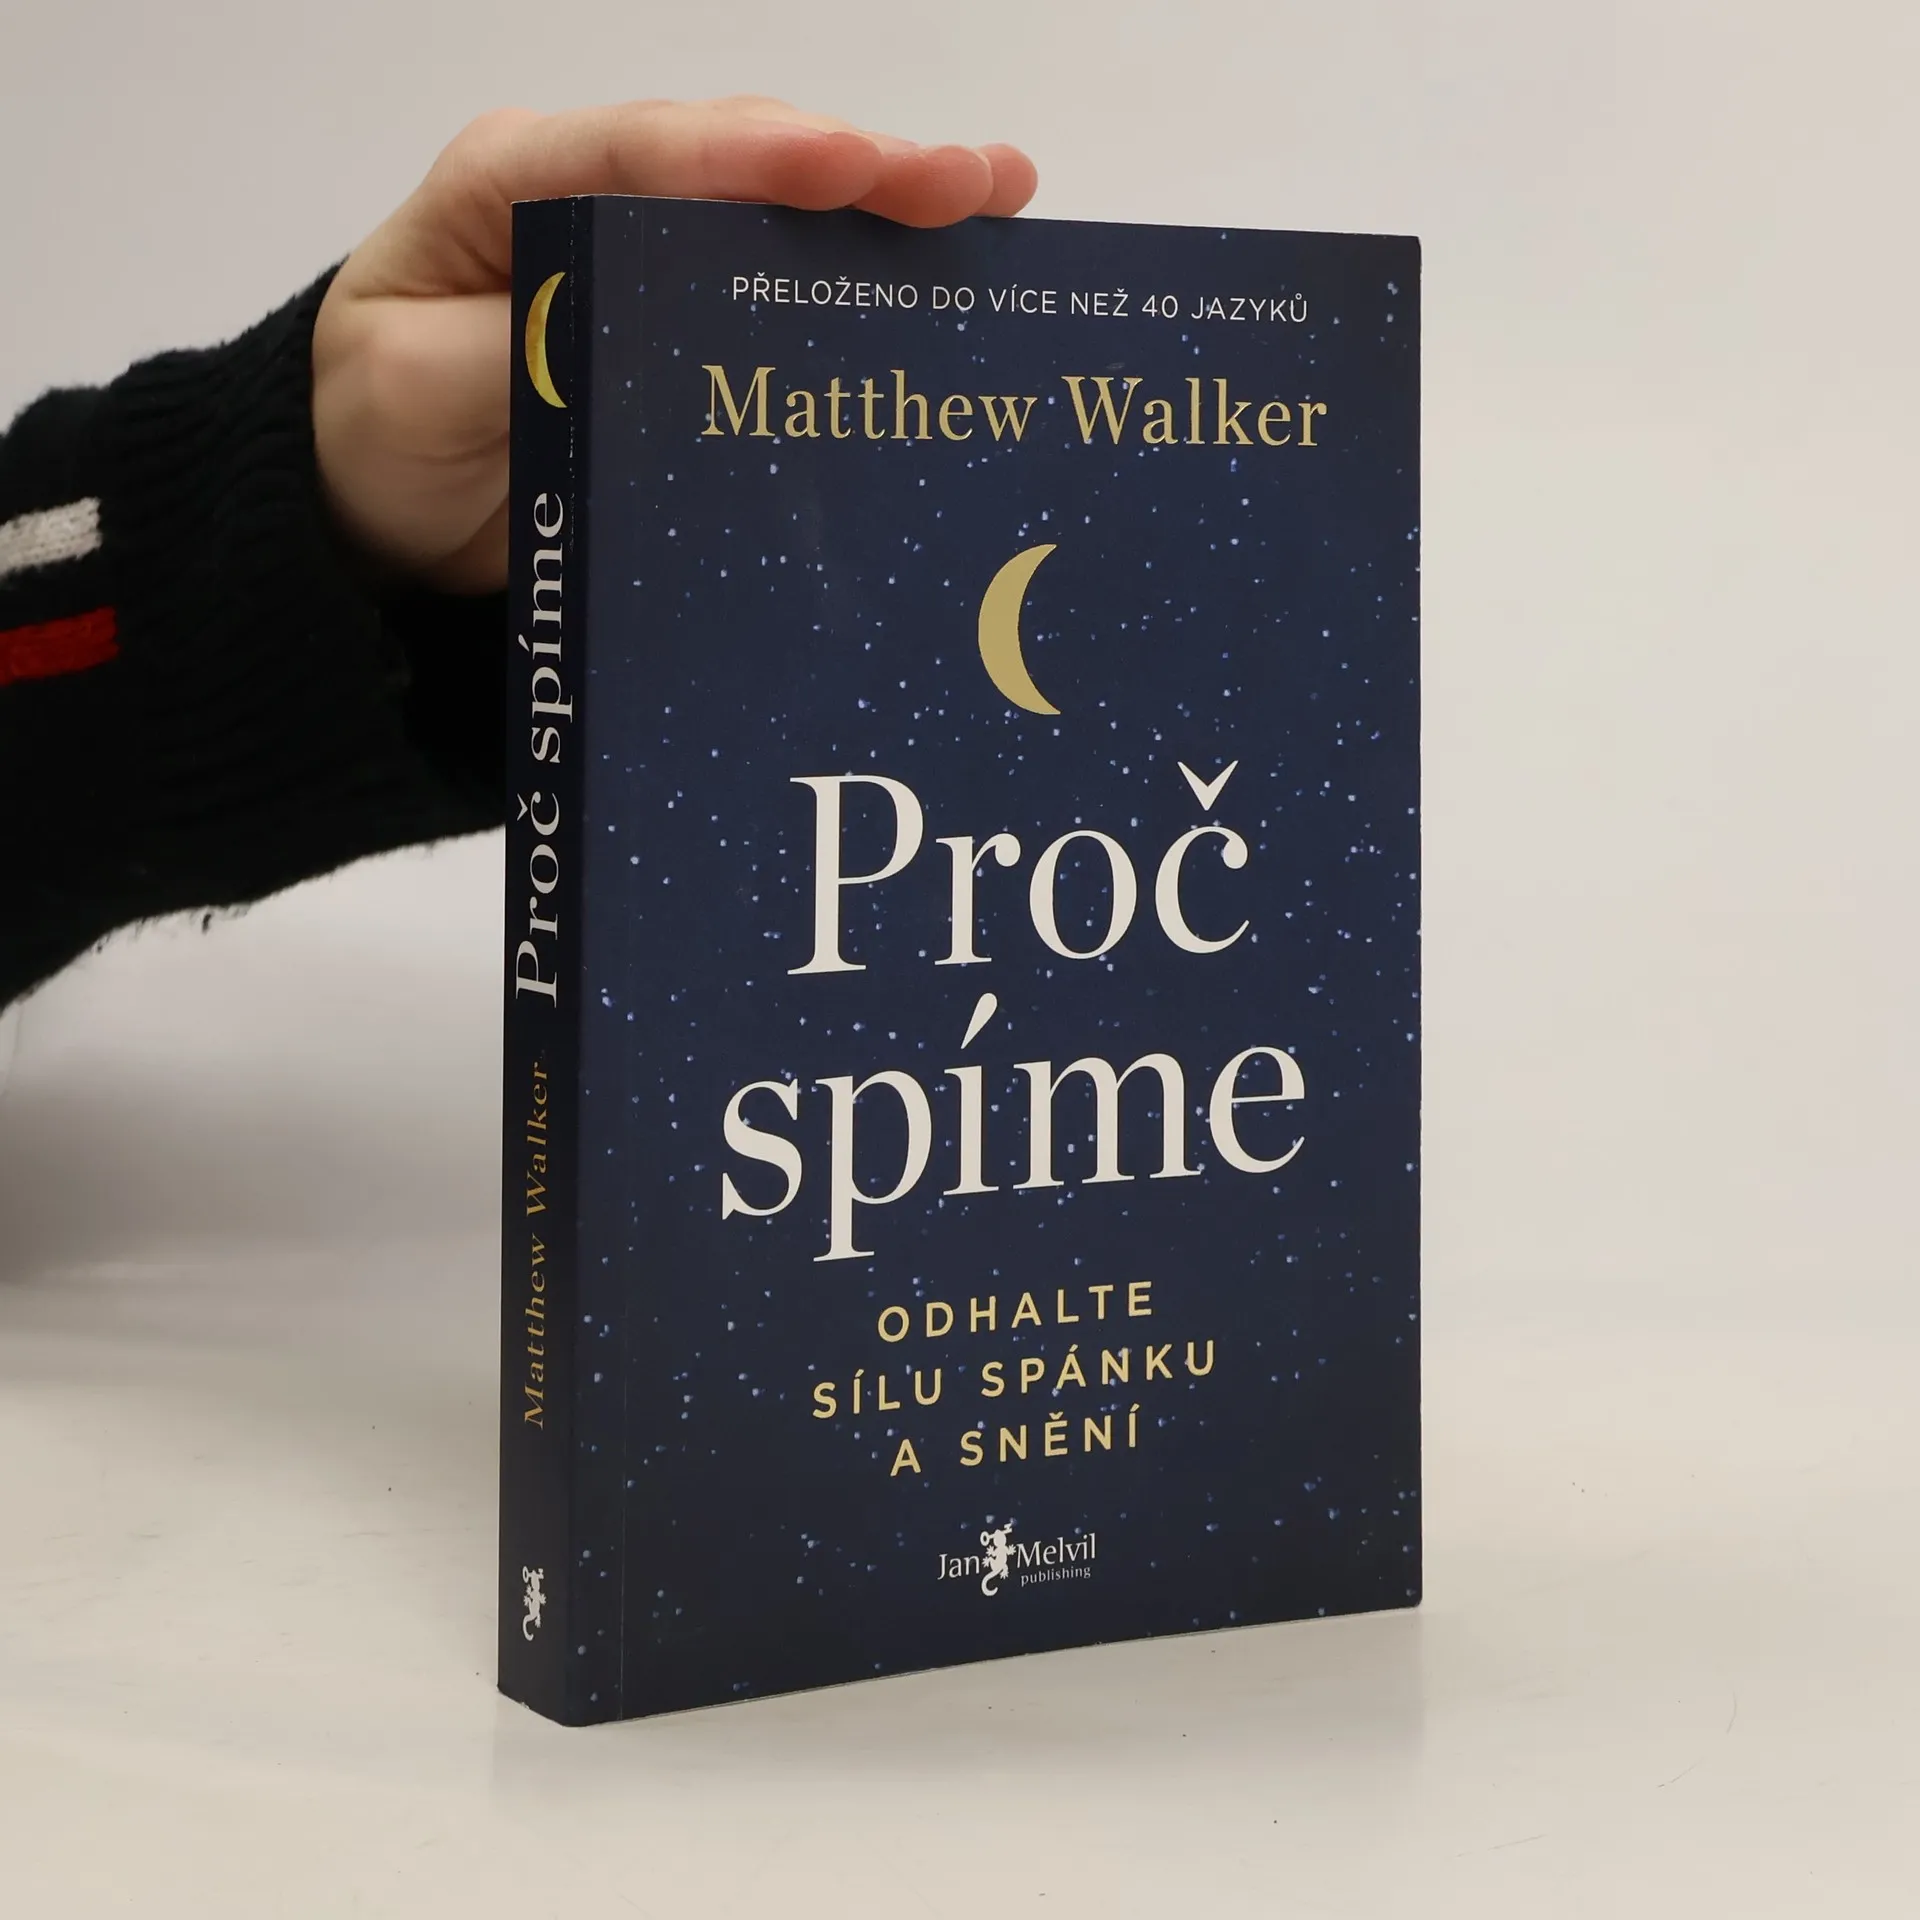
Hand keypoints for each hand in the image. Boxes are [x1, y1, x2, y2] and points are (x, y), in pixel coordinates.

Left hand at [312, 99, 1036, 593]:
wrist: (378, 514)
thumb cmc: (375, 436)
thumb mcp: (413, 392)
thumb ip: (512, 345)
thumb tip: (625, 320)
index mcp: (514, 185)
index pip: (643, 154)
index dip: (754, 155)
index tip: (852, 168)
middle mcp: (595, 202)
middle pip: (737, 165)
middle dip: (861, 169)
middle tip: (973, 185)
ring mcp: (648, 262)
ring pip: (779, 215)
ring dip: (890, 209)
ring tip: (999, 200)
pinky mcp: (683, 330)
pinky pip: (781, 291)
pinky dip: (866, 278)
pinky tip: (952, 270)